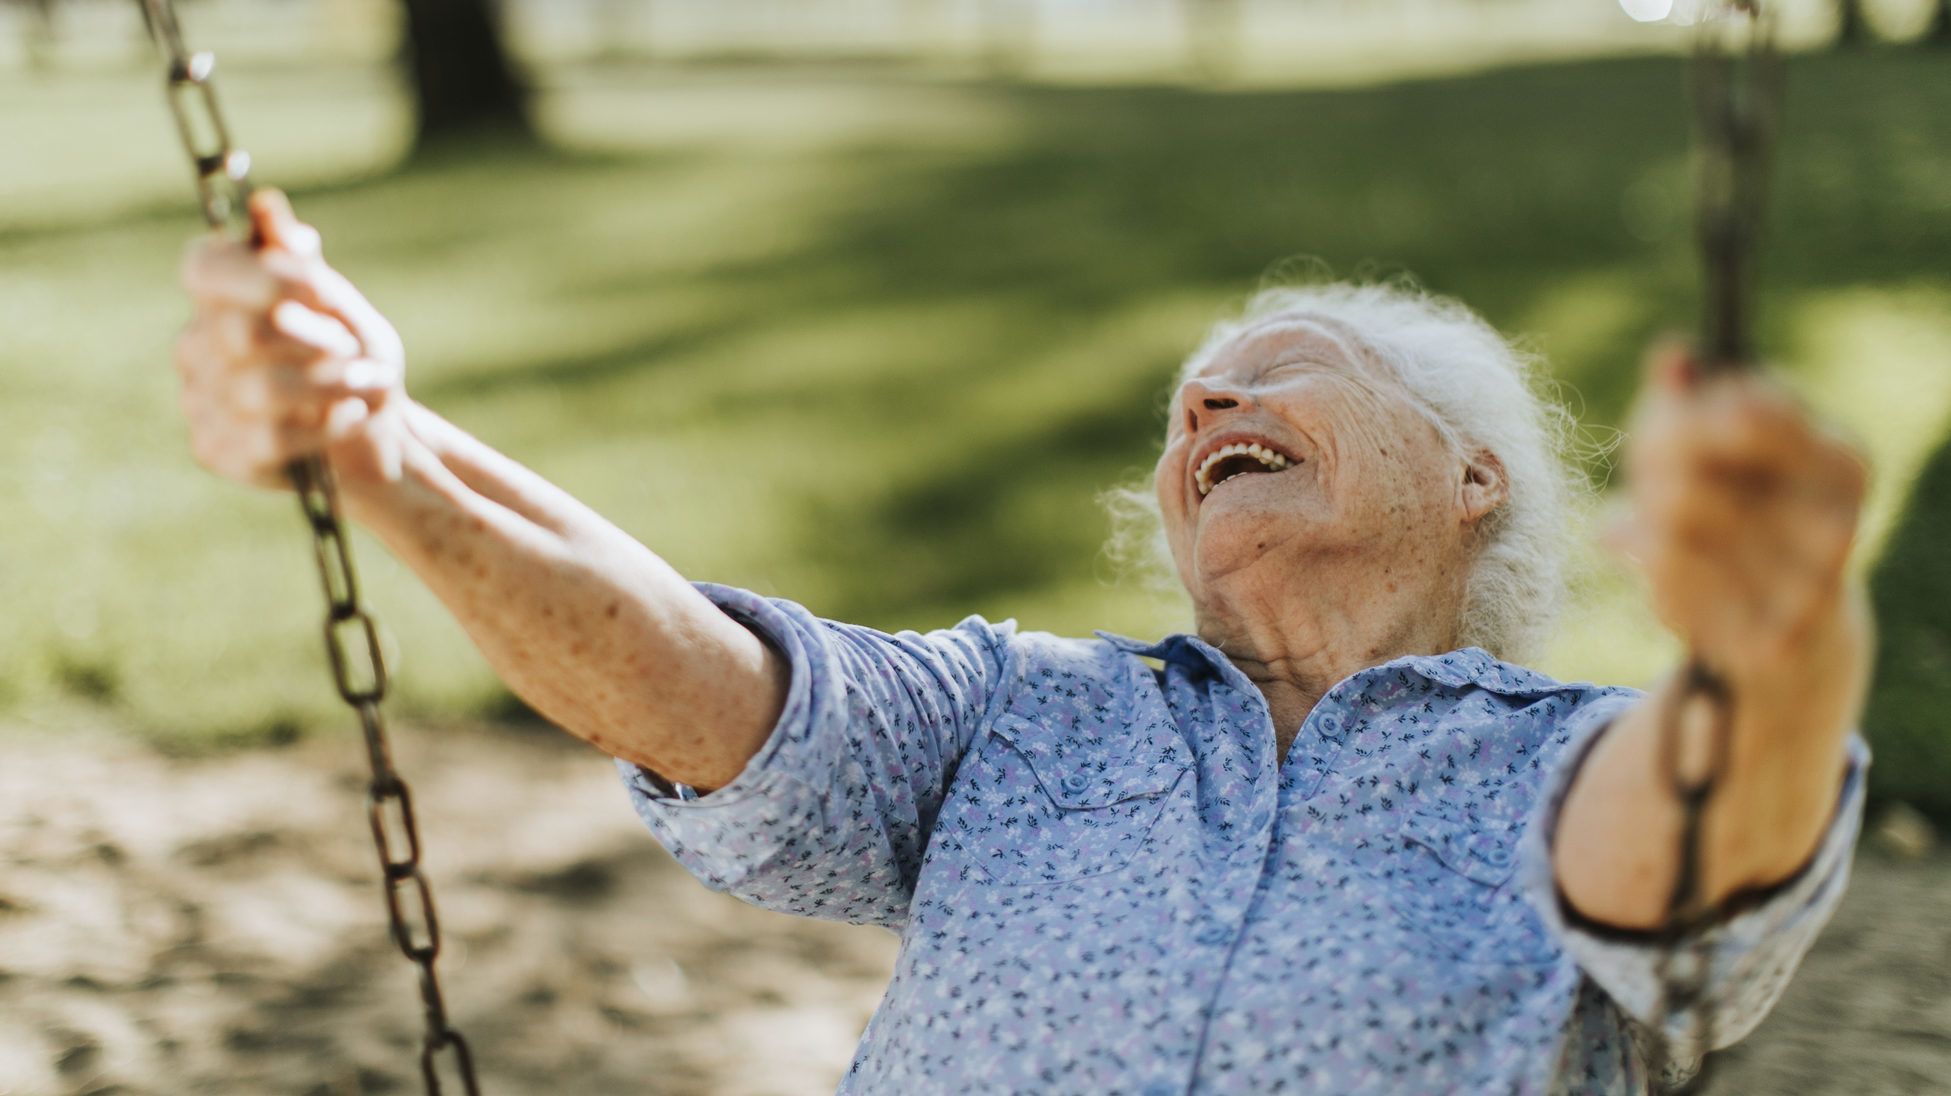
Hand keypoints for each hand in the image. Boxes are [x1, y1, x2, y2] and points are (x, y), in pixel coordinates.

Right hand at [176, 190, 406, 490]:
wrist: (378, 434)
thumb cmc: (354, 359)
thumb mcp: (340, 306)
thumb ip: (300, 264)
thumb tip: (263, 206)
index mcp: (220, 297)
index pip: (205, 268)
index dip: (260, 275)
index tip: (319, 287)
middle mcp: (196, 346)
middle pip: (242, 333)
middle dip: (316, 341)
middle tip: (351, 349)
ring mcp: (199, 401)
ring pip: (259, 390)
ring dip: (331, 385)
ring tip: (368, 384)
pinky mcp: (217, 451)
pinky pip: (268, 438)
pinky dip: (324, 426)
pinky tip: (350, 417)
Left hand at [1608, 343, 1868, 689]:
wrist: (1786, 627)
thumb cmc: (1739, 510)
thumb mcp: (1714, 447)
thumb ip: (1687, 398)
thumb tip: (1672, 353)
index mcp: (1844, 461)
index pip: (1750, 407)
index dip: (1686, 412)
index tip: (1670, 413)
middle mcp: (1840, 523)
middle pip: (1691, 469)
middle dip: (1653, 468)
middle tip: (1651, 480)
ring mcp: (1808, 588)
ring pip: (1672, 524)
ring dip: (1646, 520)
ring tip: (1656, 525)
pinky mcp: (1767, 638)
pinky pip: (1667, 582)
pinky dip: (1649, 568)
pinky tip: (1664, 570)